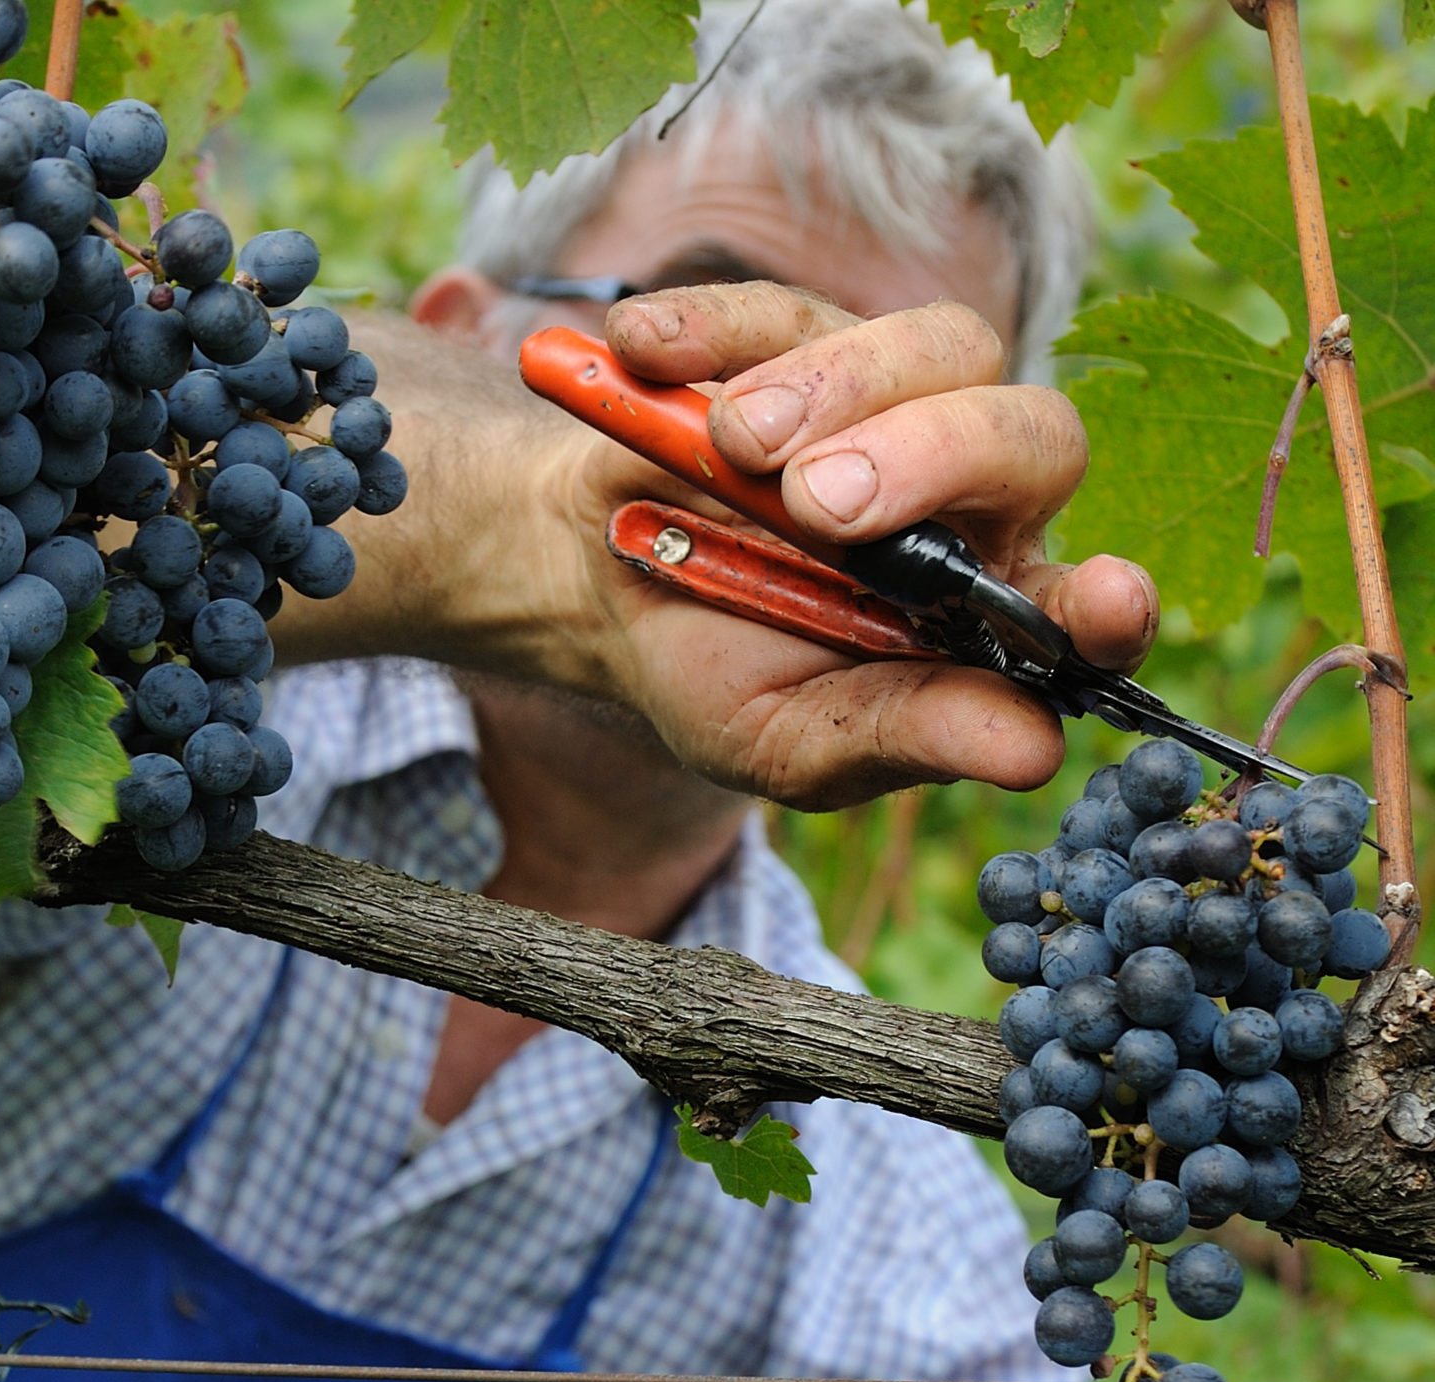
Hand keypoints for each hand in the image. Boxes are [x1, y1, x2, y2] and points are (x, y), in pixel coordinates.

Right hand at [543, 282, 1157, 808]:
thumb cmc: (717, 672)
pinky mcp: (797, 331)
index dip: (1109, 602)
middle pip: (1029, 434)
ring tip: (733, 445)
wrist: (601, 589)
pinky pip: (783, 304)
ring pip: (941, 345)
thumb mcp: (786, 739)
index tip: (1106, 600)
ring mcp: (890, 397)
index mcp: (984, 610)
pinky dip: (712, 323)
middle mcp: (969, 494)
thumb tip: (1030, 749)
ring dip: (833, 385)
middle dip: (933, 455)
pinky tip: (647, 353)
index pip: (1083, 600)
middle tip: (816, 505)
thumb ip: (899, 735)